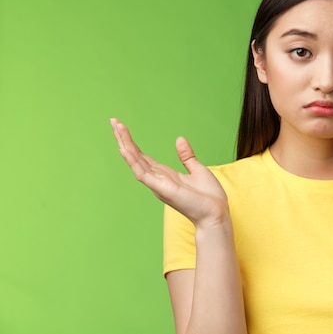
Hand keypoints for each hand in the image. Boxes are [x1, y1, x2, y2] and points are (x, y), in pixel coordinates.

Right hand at [110, 118, 229, 228]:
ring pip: (136, 162)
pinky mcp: (162, 189)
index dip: (132, 143)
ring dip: (125, 144)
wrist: (216, 214)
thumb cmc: (208, 197)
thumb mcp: (198, 170)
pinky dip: (133, 162)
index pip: (143, 156)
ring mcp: (158, 184)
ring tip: (116, 127)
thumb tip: (179, 139)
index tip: (122, 127)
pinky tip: (125, 149)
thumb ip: (186, 156)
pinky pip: (143, 174)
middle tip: (113, 121)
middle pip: (135, 156)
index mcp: (165, 175)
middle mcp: (157, 179)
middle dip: (124, 139)